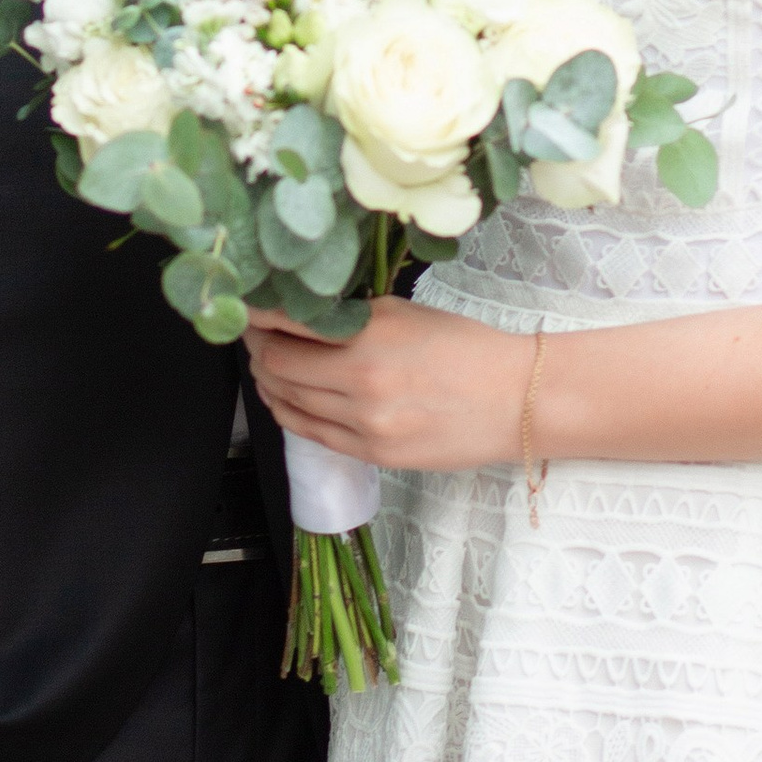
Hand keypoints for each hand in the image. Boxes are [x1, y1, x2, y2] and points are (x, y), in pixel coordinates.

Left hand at [245, 295, 530, 470]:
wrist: (514, 401)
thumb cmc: (465, 348)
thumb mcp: (403, 312)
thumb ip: (350, 315)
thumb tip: (301, 314)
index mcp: (369, 336)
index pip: (285, 325)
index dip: (256, 316)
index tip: (247, 306)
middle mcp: (359, 382)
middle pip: (275, 366)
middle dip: (257, 346)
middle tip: (254, 332)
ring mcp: (364, 425)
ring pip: (286, 401)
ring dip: (269, 380)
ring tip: (267, 362)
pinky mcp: (372, 454)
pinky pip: (310, 433)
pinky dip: (290, 412)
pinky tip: (287, 396)